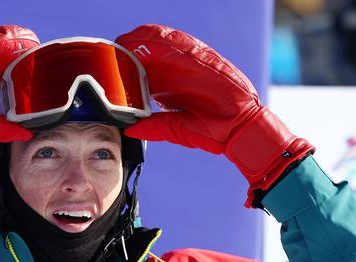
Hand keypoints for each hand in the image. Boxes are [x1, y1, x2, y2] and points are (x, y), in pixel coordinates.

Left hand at [116, 24, 313, 206]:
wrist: (242, 129)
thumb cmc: (213, 130)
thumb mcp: (176, 128)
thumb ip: (153, 127)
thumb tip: (129, 130)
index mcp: (173, 84)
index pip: (146, 66)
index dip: (129, 62)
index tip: (113, 64)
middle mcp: (181, 70)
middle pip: (151, 49)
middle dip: (132, 48)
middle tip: (113, 50)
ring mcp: (193, 62)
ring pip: (163, 41)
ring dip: (143, 38)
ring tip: (124, 40)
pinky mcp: (205, 59)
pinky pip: (181, 44)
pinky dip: (162, 40)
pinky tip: (144, 37)